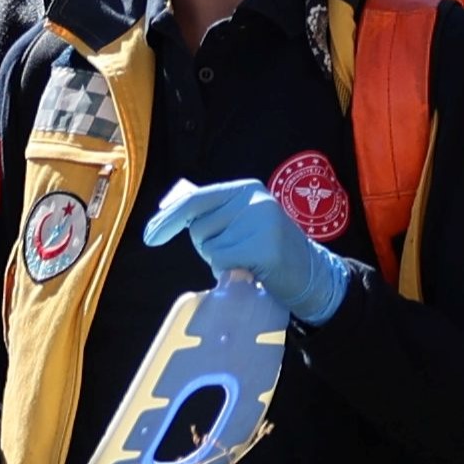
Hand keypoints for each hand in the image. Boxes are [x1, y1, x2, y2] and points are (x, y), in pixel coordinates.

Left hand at [146, 178, 355, 324]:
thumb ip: (215, 213)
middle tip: (237, 252)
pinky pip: (222, 262)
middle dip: (207, 245)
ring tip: (246, 261)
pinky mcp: (264, 248)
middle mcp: (254, 200)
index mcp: (247, 189)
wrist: (313, 275)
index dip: (168, 218)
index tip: (149, 235)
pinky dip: (229, 272)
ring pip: (208, 247)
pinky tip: (251, 271)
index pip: (196, 199)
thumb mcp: (245, 221)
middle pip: (198, 227)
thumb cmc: (271, 250)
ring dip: (219, 260)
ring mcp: (261, 223)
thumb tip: (169, 210)